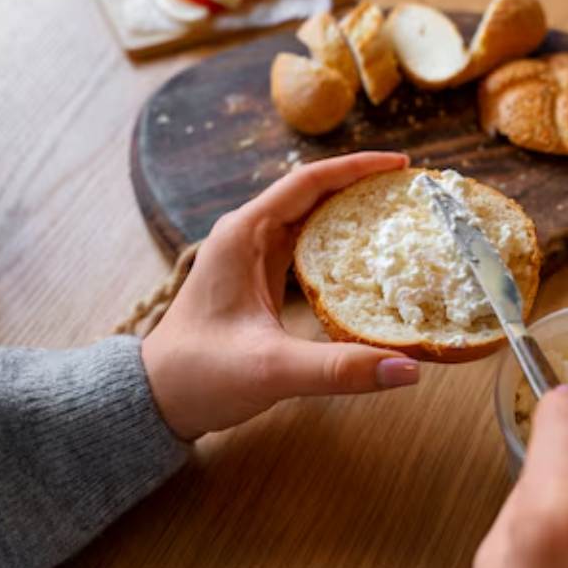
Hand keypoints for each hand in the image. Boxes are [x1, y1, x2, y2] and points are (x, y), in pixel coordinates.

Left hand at [142, 152, 418, 439]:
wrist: (156, 401)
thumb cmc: (198, 376)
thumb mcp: (272, 370)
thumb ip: (340, 368)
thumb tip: (409, 368)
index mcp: (243, 235)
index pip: (308, 182)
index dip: (357, 168)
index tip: (401, 166)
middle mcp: (247, 236)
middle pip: (314, 193)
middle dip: (363, 187)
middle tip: (411, 192)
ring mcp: (252, 257)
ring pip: (312, 220)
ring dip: (353, 214)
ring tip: (400, 215)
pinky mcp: (259, 281)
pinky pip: (306, 248)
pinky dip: (340, 245)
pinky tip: (370, 259)